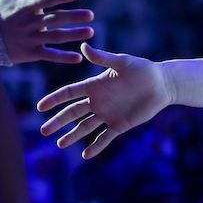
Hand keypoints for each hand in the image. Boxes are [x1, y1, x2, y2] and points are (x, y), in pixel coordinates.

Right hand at [0, 0, 93, 63]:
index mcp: (24, 6)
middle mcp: (28, 23)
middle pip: (55, 19)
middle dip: (74, 17)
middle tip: (91, 15)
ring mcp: (29, 39)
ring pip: (55, 37)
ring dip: (73, 35)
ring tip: (90, 31)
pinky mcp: (29, 54)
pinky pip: (48, 56)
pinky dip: (63, 58)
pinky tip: (78, 57)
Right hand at [38, 44, 171, 158]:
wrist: (162, 84)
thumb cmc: (142, 70)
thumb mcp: (122, 62)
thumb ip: (102, 58)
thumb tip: (83, 47)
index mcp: (95, 85)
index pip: (69, 93)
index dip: (55, 99)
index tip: (40, 107)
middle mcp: (98, 101)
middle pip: (73, 112)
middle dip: (58, 121)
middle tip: (44, 130)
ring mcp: (108, 114)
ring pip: (85, 126)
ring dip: (72, 135)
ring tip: (59, 144)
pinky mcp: (120, 124)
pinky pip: (105, 137)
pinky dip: (96, 146)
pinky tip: (86, 155)